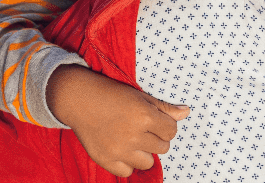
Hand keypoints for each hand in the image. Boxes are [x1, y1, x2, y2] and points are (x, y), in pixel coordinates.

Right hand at [47, 64, 189, 176]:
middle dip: (155, 138)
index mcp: (144, 115)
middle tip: (141, 128)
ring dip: (143, 152)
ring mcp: (119, 150)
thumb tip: (186, 112)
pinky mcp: (106, 159)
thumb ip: (163, 107)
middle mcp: (133, 134)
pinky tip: (121, 149)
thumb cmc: (110, 94)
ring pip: (147, 162)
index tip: (154, 121)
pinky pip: (127, 171)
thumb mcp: (139, 96)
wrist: (78, 99)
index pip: (171, 131)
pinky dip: (126, 162)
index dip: (165, 125)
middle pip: (162, 148)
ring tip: (131, 139)